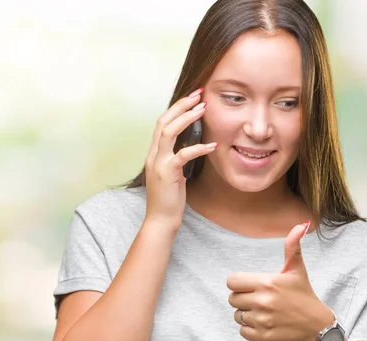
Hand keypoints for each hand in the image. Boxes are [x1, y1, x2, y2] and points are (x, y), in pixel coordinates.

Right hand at [144, 88, 216, 227]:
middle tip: (199, 94)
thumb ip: (177, 158)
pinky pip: (183, 155)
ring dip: (186, 118)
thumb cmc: (170, 198)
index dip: (177, 108)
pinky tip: (213, 145)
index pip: (162, 122)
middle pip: (163, 120)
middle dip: (181, 105)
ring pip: (168, 132)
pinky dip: (198, 148)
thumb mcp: (173, 173)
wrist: (161, 220)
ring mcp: (158, 163)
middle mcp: (153, 154)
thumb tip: (191, 146)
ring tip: (203, 109)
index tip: (193, 98)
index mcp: (154, 153)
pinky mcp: (167, 174)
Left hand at [227, 221, 334, 340]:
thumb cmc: (304, 296)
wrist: (317, 327)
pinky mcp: (262, 337)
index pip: (232, 281)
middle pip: (232, 299)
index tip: (251, 286)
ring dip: (247, 314)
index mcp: (267, 283)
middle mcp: (263, 301)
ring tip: (264, 312)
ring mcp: (262, 320)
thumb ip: (292, 246)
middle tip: (259, 299)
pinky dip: (251, 330)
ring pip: (237, 315)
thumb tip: (302, 224)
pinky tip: (265, 324)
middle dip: (243, 298)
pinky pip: (243, 331)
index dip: (239, 283)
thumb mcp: (297, 270)